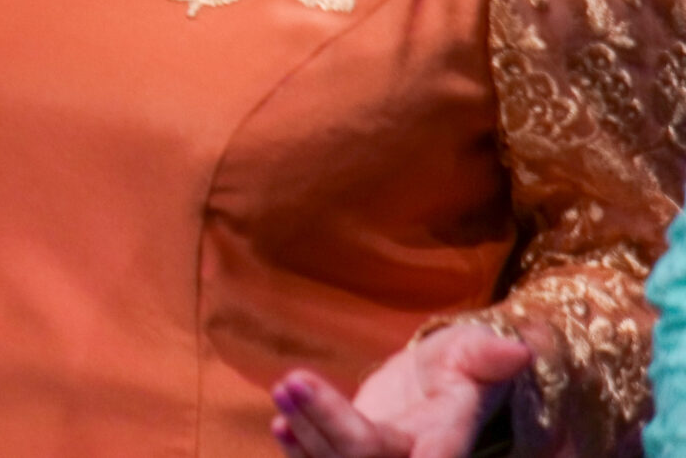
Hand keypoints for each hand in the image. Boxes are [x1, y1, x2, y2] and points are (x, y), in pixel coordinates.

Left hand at [271, 322, 531, 457]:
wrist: (437, 384)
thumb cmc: (463, 365)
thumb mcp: (475, 354)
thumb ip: (487, 358)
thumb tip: (517, 350)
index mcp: (444, 444)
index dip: (381, 445)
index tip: (358, 428)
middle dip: (323, 426)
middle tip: (289, 381)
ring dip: (304, 432)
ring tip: (282, 389)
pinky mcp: (350, 454)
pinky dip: (298, 448)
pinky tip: (280, 422)